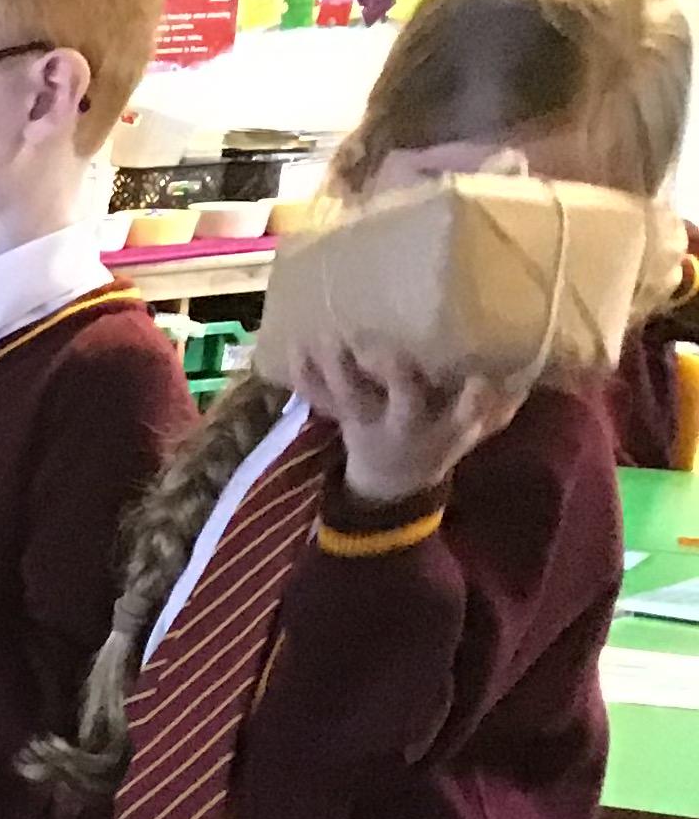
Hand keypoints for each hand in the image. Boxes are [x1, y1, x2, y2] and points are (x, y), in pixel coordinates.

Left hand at [272, 339, 526, 506]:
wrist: (390, 483)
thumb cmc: (439, 442)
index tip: (483, 377)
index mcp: (443, 430)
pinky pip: (317, 400)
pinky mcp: (339, 419)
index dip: (475, 400)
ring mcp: (368, 424)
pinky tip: (294, 348)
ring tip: (327, 335)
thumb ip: (497, 407)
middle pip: (403, 403)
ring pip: (351, 398)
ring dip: (338, 370)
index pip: (466, 416)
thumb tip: (525, 370)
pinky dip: (304, 377)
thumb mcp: (473, 433)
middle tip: (388, 343)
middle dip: (398, 376)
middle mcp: (405, 427)